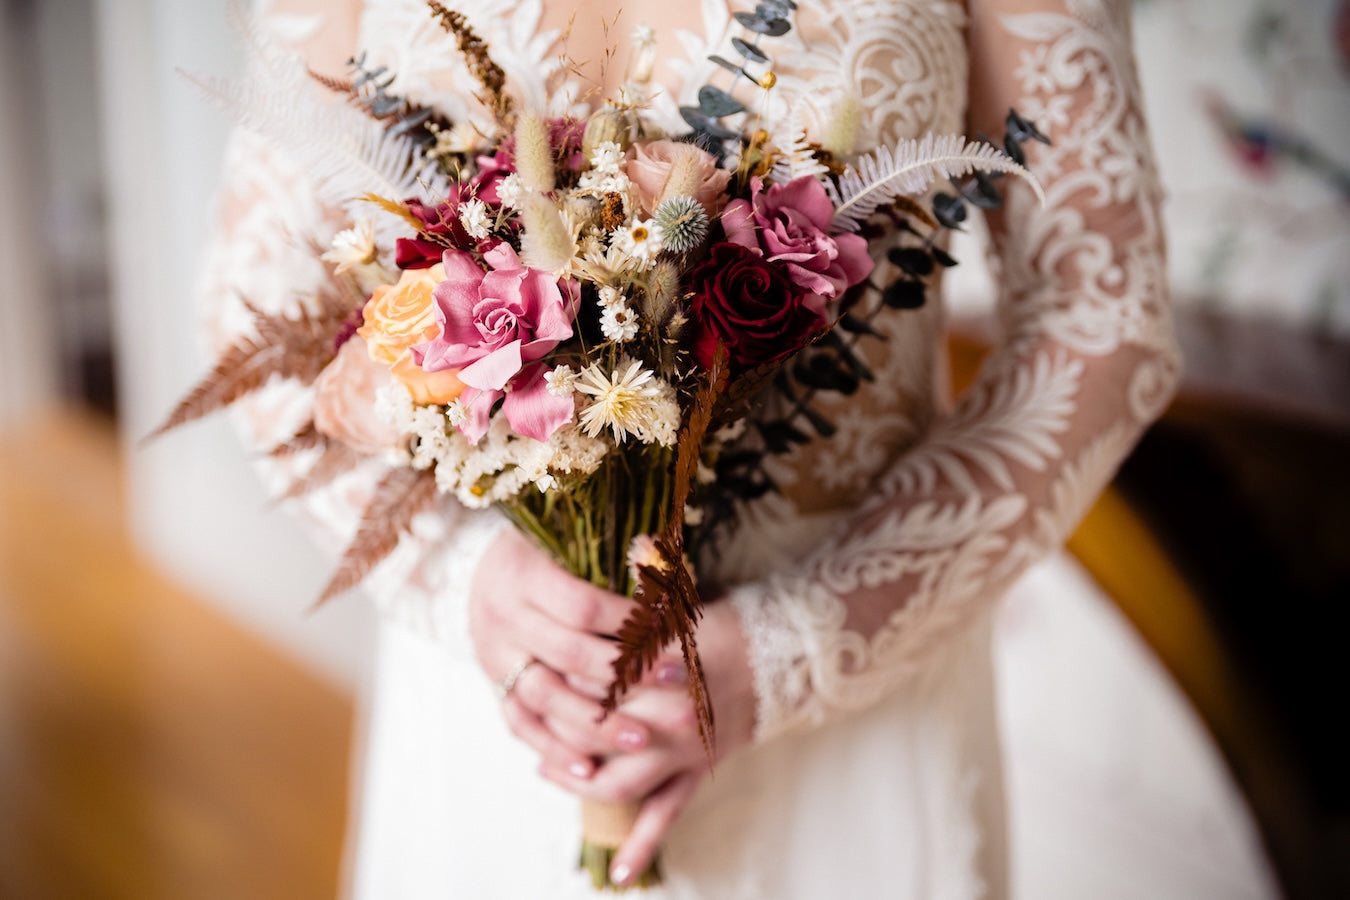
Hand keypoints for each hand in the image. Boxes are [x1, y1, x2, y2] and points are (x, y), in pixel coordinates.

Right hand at [468, 528, 658, 776]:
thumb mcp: (564, 540)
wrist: (475, 571)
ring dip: (594, 723)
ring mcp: (495, 657)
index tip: (672, 635)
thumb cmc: (540, 551)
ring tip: (641, 740)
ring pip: (544, 697)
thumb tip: (659, 557)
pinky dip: (553, 749)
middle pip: (567, 654)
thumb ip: (609, 555)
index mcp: (522, 575)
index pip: (581, 607)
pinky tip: (589, 772)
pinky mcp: (494, 686)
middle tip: (677, 687)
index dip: (628, 623)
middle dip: (624, 675)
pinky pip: (520, 724)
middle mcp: (504, 618)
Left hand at [534, 599, 757, 886]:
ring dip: (580, 783)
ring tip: (552, 773)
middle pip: (591, 737)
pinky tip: (621, 873)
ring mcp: (680, 753)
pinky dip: (643, 843)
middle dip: (557, 734)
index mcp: (649, 672)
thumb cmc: (719, 625)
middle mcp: (661, 718)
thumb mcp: (671, 603)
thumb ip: (635, 593)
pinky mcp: (698, 771)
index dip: (554, 684)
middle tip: (532, 724)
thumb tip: (609, 566)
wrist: (779, 653)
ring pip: (617, 781)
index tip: (529, 674)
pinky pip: (668, 814)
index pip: (586, 687)